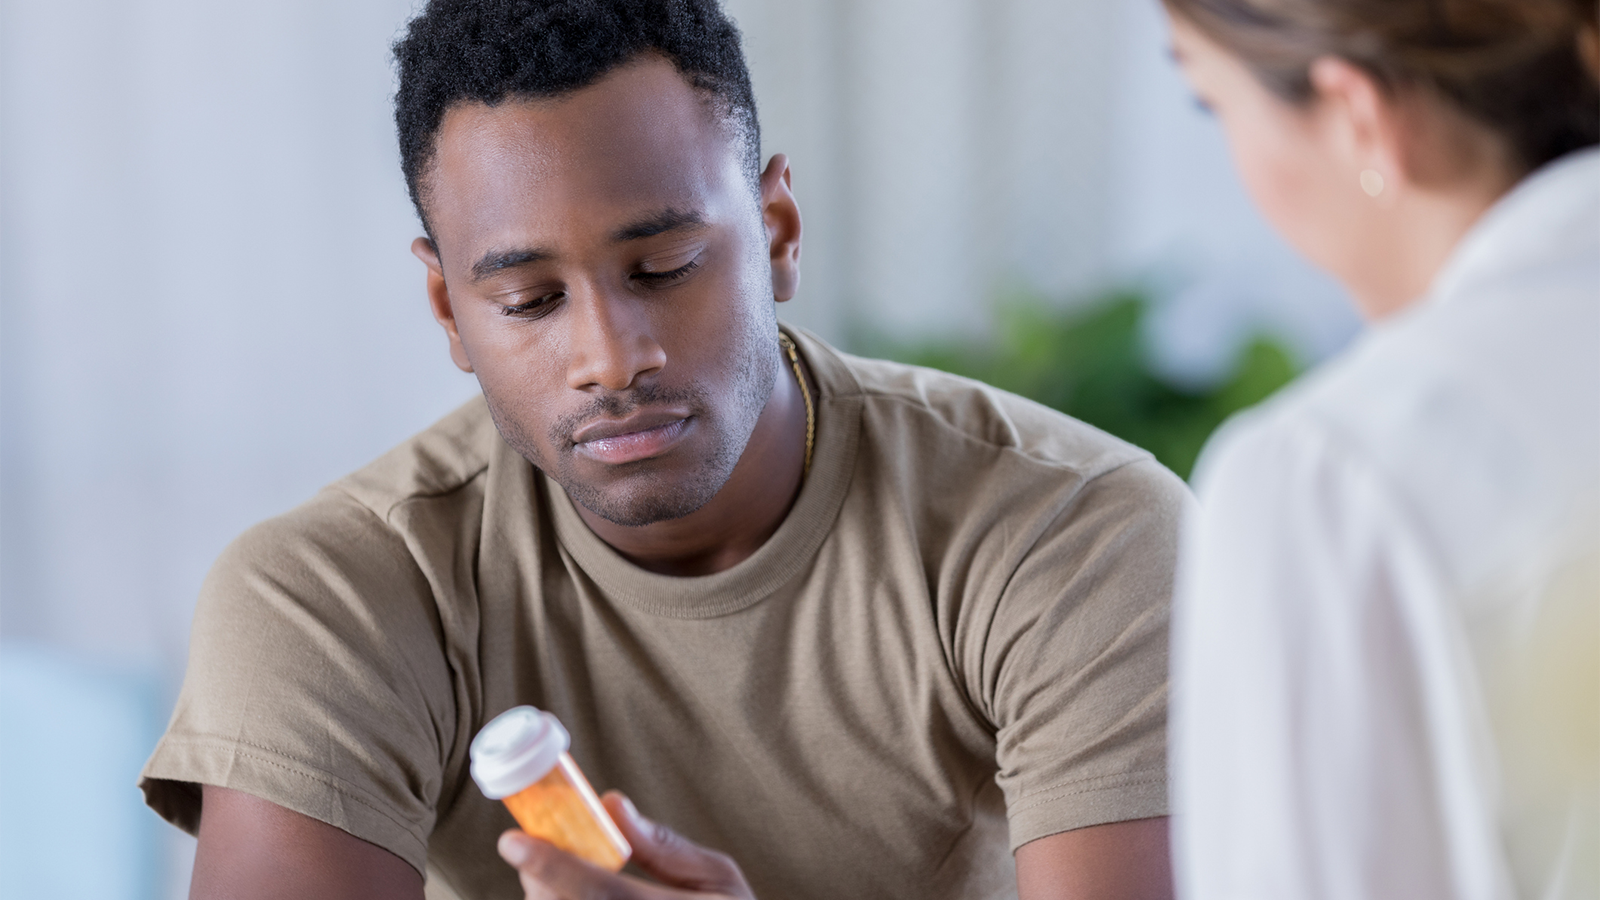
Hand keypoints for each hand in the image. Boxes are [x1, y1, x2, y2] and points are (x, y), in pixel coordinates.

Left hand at [498, 791, 755, 899]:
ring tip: (560, 876)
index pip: (597, 891)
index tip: (513, 840)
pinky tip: (571, 894)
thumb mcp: (718, 878)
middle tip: (537, 846)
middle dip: (541, 876)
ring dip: (546, 895)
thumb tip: (612, 804)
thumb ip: (663, 846)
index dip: (551, 865)